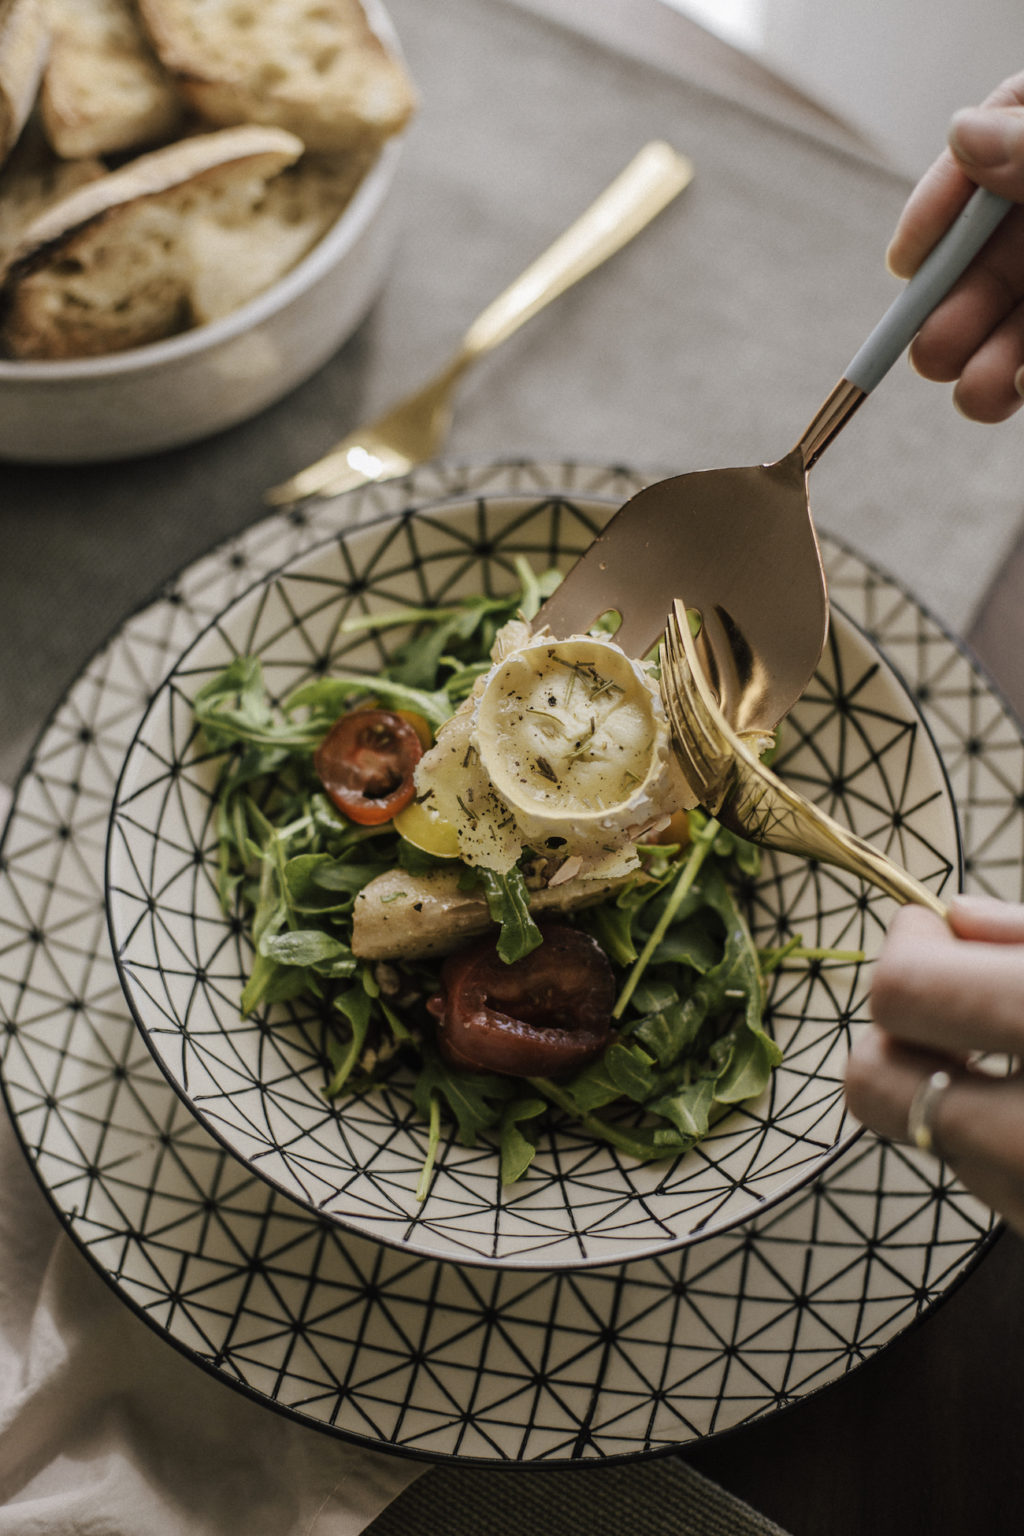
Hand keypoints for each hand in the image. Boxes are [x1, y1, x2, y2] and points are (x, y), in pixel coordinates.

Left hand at [845, 895, 1023, 1232]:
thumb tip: (956, 917)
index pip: (904, 993)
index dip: (905, 949)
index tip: (931, 931)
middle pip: (872, 1082)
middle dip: (895, 1033)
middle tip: (954, 1002)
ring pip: (920, 1137)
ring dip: (944, 1091)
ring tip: (1021, 1062)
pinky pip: (982, 1185)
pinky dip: (990, 1141)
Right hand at [887, 72, 1023, 422]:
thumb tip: (964, 132)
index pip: (988, 146)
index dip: (939, 207)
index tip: (905, 262)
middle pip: (995, 249)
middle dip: (954, 308)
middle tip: (930, 353)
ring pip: (1018, 312)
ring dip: (989, 360)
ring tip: (976, 395)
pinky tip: (1021, 389)